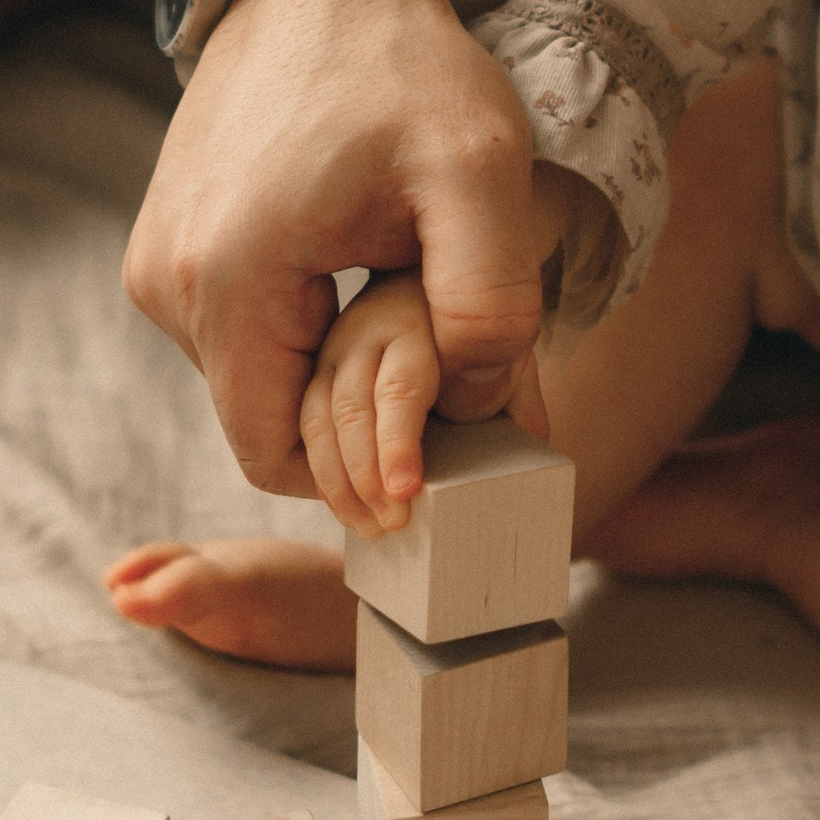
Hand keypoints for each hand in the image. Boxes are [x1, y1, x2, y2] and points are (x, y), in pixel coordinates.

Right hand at [124, 0, 539, 494]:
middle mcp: (163, 284)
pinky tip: (362, 257)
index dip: (361, 466)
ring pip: (255, 372)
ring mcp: (154, 259)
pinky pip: (240, 321)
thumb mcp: (480, 172)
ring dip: (331, 358)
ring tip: (403, 281)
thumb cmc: (403, 63)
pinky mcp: (167, 236)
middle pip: (266, 418)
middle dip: (354, 408)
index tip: (440, 430)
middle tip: (442, 347)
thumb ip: (490, 301)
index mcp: (223, 283)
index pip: (278, 458)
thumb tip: (475, 405)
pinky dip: (304, 317)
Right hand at [300, 273, 549, 531]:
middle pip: (350, 410)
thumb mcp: (506, 351)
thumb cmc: (473, 335)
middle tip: (394, 522)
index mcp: (414, 323)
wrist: (431, 292)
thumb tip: (513, 446)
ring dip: (339, 483)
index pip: (400, 389)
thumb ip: (511, 394)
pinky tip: (349, 508)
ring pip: (317, 421)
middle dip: (367, 474)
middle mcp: (363, 334)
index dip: (398, 443)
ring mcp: (332, 353)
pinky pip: (305, 429)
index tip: (406, 490)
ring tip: (372, 527)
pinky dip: (323, 475)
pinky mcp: (316, 376)